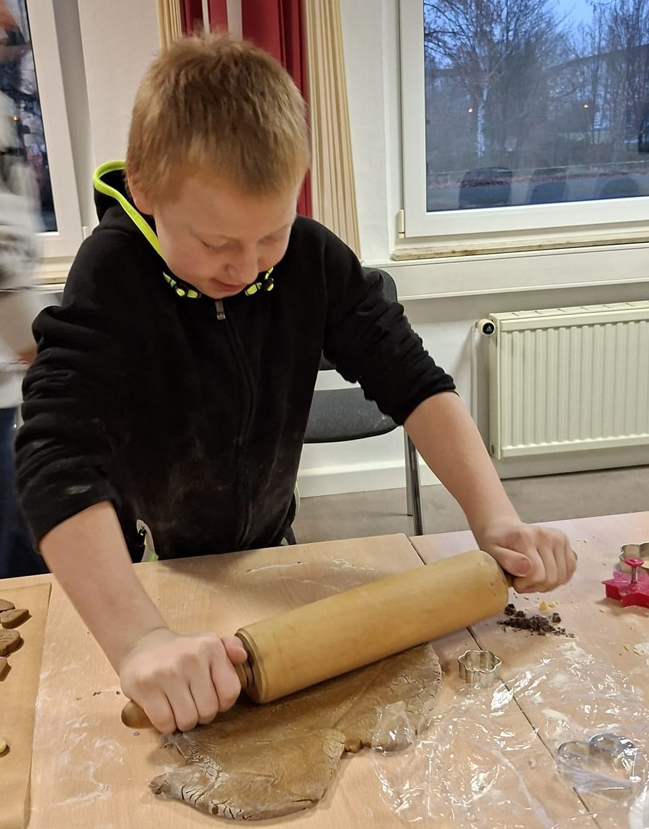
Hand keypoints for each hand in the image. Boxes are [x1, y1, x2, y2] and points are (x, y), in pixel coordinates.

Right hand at [118, 627, 247, 732]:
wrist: (143, 644)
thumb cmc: (183, 652)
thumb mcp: (209, 644)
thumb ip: (231, 647)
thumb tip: (242, 656)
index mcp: (211, 647)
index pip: (230, 693)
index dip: (222, 703)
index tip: (211, 696)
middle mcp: (191, 657)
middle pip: (208, 711)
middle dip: (201, 714)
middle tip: (192, 703)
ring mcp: (167, 672)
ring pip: (187, 720)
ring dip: (183, 721)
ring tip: (178, 706)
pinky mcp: (145, 686)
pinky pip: (165, 723)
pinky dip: (166, 724)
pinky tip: (164, 709)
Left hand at [473, 518, 576, 593]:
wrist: (502, 528)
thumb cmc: (495, 543)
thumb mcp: (491, 552)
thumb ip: (507, 560)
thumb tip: (526, 568)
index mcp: (526, 537)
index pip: (536, 575)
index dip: (524, 585)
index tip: (514, 580)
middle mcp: (545, 535)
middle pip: (551, 578)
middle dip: (535, 586)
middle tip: (522, 580)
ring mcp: (558, 537)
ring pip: (562, 577)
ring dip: (546, 584)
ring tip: (531, 576)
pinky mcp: (565, 541)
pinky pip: (570, 569)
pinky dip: (558, 578)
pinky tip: (544, 573)